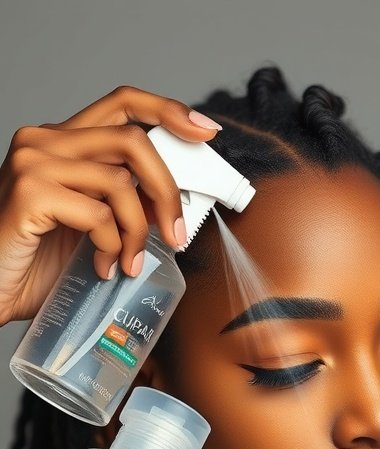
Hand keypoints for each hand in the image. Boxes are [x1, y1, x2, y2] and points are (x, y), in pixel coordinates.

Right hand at [0, 84, 220, 325]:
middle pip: (132, 141)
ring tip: (128, 262)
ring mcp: (33, 163)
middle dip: (166, 190)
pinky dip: (111, 246)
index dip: (168, 111)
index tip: (205, 131)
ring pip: (120, 182)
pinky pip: (98, 214)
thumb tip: (170, 205)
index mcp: (60, 141)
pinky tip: (102, 268)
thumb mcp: (88, 225)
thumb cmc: (35, 264)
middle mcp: (44, 140)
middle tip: (177, 233)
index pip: (122, 104)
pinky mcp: (30, 193)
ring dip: (138, 231)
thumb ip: (119, 203)